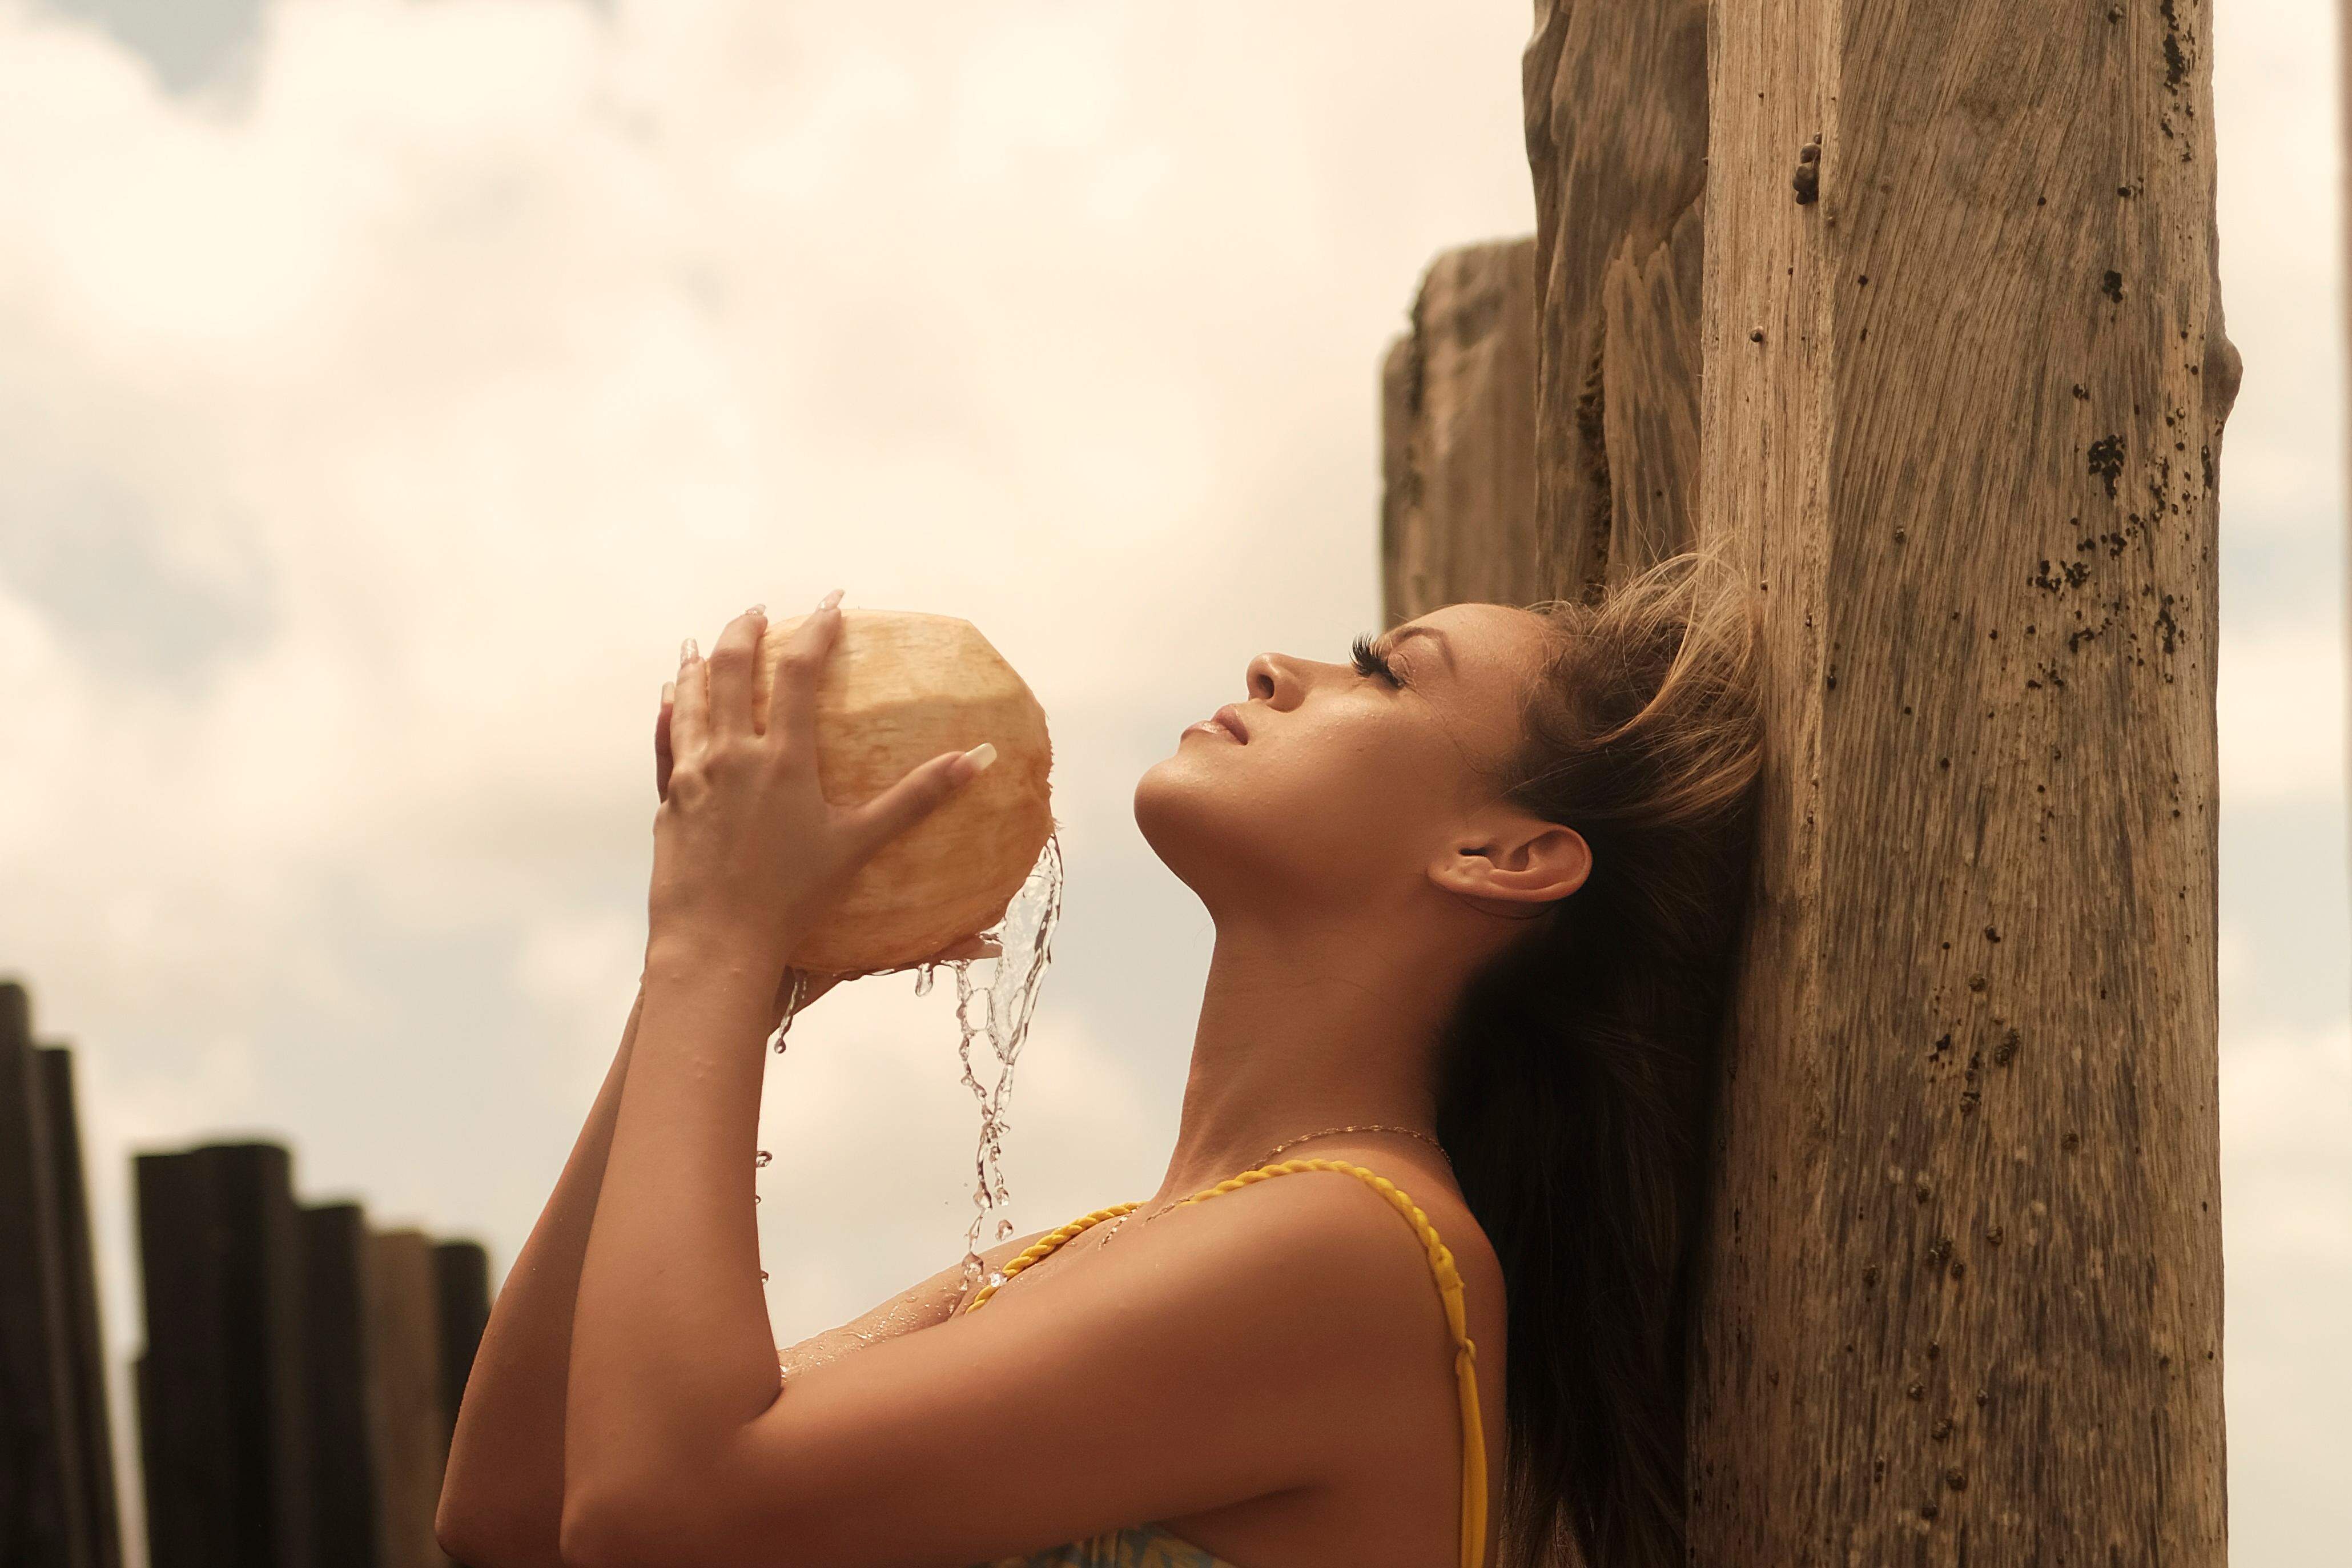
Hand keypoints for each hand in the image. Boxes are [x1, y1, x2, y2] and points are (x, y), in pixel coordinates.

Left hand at [647, 592, 992, 985]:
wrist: (716, 942)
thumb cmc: (794, 899)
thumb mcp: (860, 845)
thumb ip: (918, 798)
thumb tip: (979, 759)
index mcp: (783, 758)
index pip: (800, 671)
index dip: (817, 628)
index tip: (833, 603)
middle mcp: (731, 754)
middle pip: (732, 668)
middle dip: (747, 630)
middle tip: (759, 610)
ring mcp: (692, 774)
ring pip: (689, 698)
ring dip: (699, 663)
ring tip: (702, 642)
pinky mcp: (667, 800)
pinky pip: (664, 741)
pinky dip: (668, 711)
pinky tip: (667, 700)